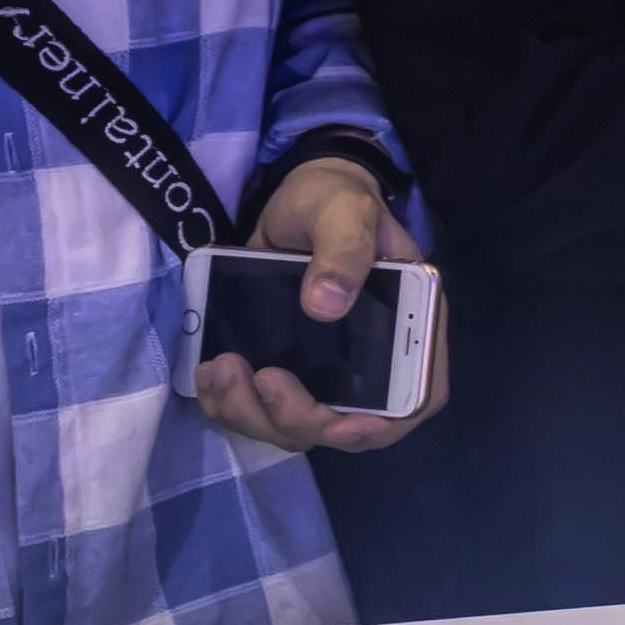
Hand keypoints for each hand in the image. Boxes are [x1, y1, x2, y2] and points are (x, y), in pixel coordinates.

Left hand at [184, 154, 440, 454]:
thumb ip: (344, 248)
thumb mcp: (345, 210)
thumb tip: (325, 305)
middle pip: (347, 425)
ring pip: (296, 426)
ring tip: (221, 369)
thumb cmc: (335, 198)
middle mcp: (373, 359)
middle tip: (258, 379)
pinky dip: (230, 406)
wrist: (296, 199)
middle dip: (298, 418)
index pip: (415, 395)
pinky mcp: (286, 368)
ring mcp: (327, 370)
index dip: (383, 424)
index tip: (339, 423)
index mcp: (409, 324)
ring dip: (253, 413)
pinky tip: (209, 375)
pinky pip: (259, 410)